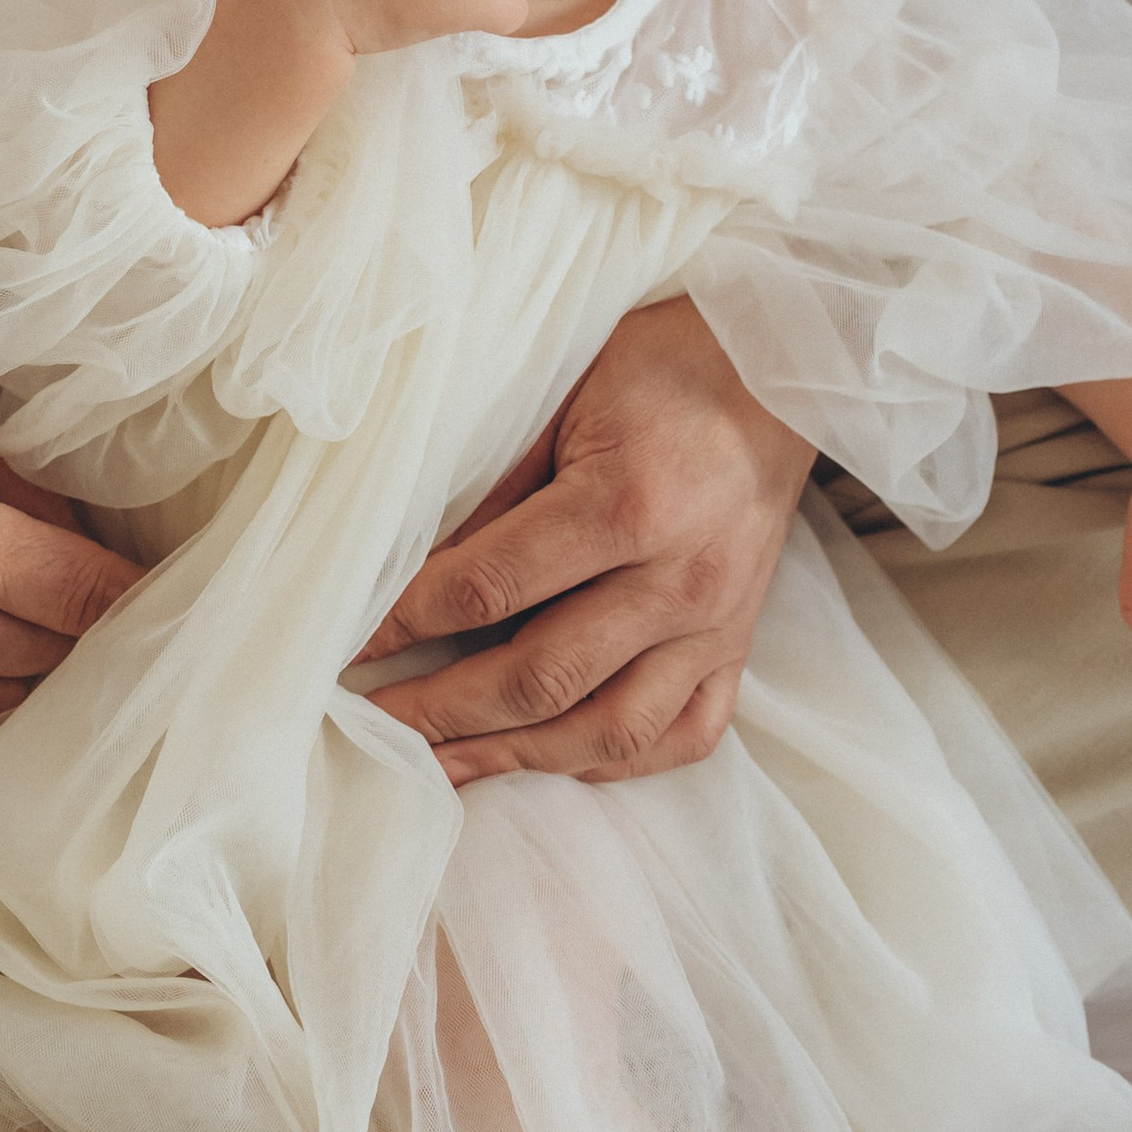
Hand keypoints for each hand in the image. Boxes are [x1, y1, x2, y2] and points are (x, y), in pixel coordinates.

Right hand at [0, 379, 139, 772]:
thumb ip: (24, 478)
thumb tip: (105, 542)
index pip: (92, 596)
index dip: (143, 601)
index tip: (179, 600)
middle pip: (60, 662)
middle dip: (84, 637)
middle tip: (99, 616)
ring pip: (12, 714)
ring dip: (29, 680)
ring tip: (25, 639)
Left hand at [360, 298, 815, 783]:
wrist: (782, 369)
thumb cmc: (665, 364)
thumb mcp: (564, 395)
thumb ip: (493, 488)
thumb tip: (408, 566)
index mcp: (627, 504)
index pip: (489, 588)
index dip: (406, 623)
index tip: (349, 644)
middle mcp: (679, 580)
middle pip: (542, 678)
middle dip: (443, 712)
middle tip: (372, 727)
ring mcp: (717, 624)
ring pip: (610, 731)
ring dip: (517, 758)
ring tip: (443, 767)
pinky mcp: (740, 645)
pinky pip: (682, 736)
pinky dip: (614, 761)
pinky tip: (555, 758)